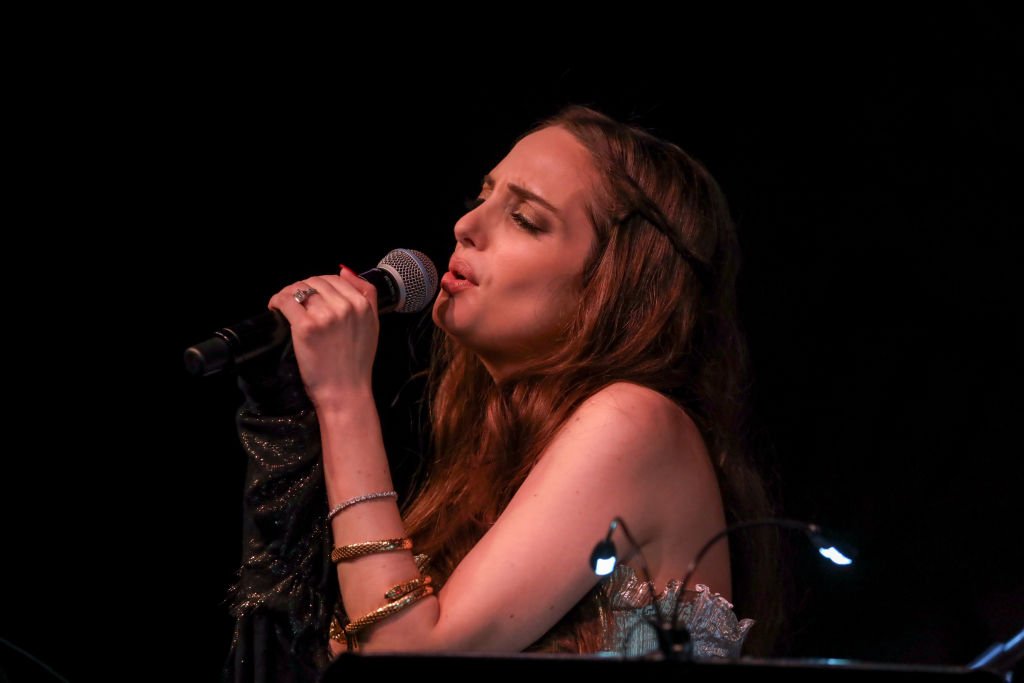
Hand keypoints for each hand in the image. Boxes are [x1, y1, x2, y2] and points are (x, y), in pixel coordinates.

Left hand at [268, 267, 378, 408]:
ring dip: (288, 294)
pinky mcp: (305, 326)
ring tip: (284, 306)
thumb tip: (345, 271)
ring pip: (299, 288)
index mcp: (362, 305)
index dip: (319, 285)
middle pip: (316, 281)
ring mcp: (325, 316)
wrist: (345, 392)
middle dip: (303, 289)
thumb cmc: (356, 364)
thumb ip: (367, 294)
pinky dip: (277, 302)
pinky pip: (286, 301)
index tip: (311, 296)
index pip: (335, 278)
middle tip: (295, 302)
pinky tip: (275, 309)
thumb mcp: (373, 325)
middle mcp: (345, 307)